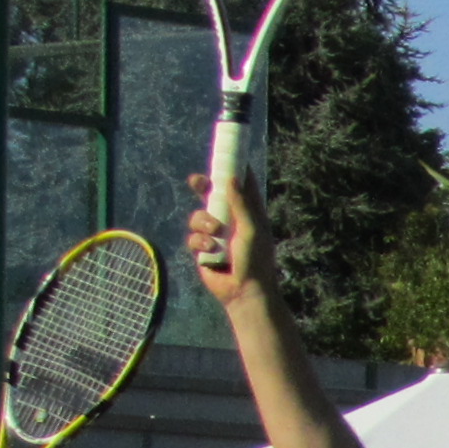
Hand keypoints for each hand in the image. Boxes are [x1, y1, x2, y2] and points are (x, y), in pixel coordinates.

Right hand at [182, 168, 267, 304]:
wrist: (243, 292)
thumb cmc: (255, 261)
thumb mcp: (251, 229)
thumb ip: (241, 204)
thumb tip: (232, 178)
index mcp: (250, 215)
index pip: (242, 187)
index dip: (234, 171)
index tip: (226, 155)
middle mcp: (233, 222)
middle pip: (214, 196)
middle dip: (203, 188)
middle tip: (196, 181)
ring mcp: (217, 235)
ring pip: (198, 216)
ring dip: (203, 222)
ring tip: (215, 234)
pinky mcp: (204, 249)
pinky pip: (192, 236)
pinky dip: (199, 241)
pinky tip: (209, 250)